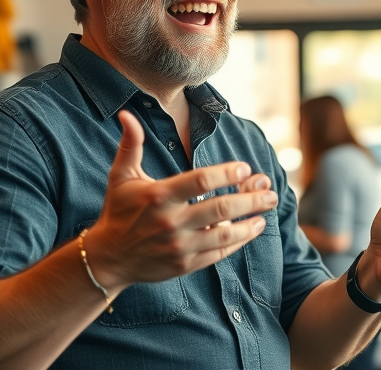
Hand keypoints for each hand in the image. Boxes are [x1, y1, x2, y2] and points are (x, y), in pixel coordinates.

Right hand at [85, 110, 277, 290]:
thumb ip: (130, 145)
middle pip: (221, 209)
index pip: (201, 181)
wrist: (109, 258)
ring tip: (267, 211)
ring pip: (225, 234)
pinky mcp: (185, 265)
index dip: (227, 173)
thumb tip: (127, 115)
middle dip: (251, 199)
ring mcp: (179, 246)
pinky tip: (251, 229)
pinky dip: (238, 241)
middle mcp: (171, 222)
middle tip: (271, 192)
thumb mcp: (121, 177)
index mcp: (159, 196)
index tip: (246, 168)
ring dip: (251, 222)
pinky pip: (219, 253)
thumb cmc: (118, 211)